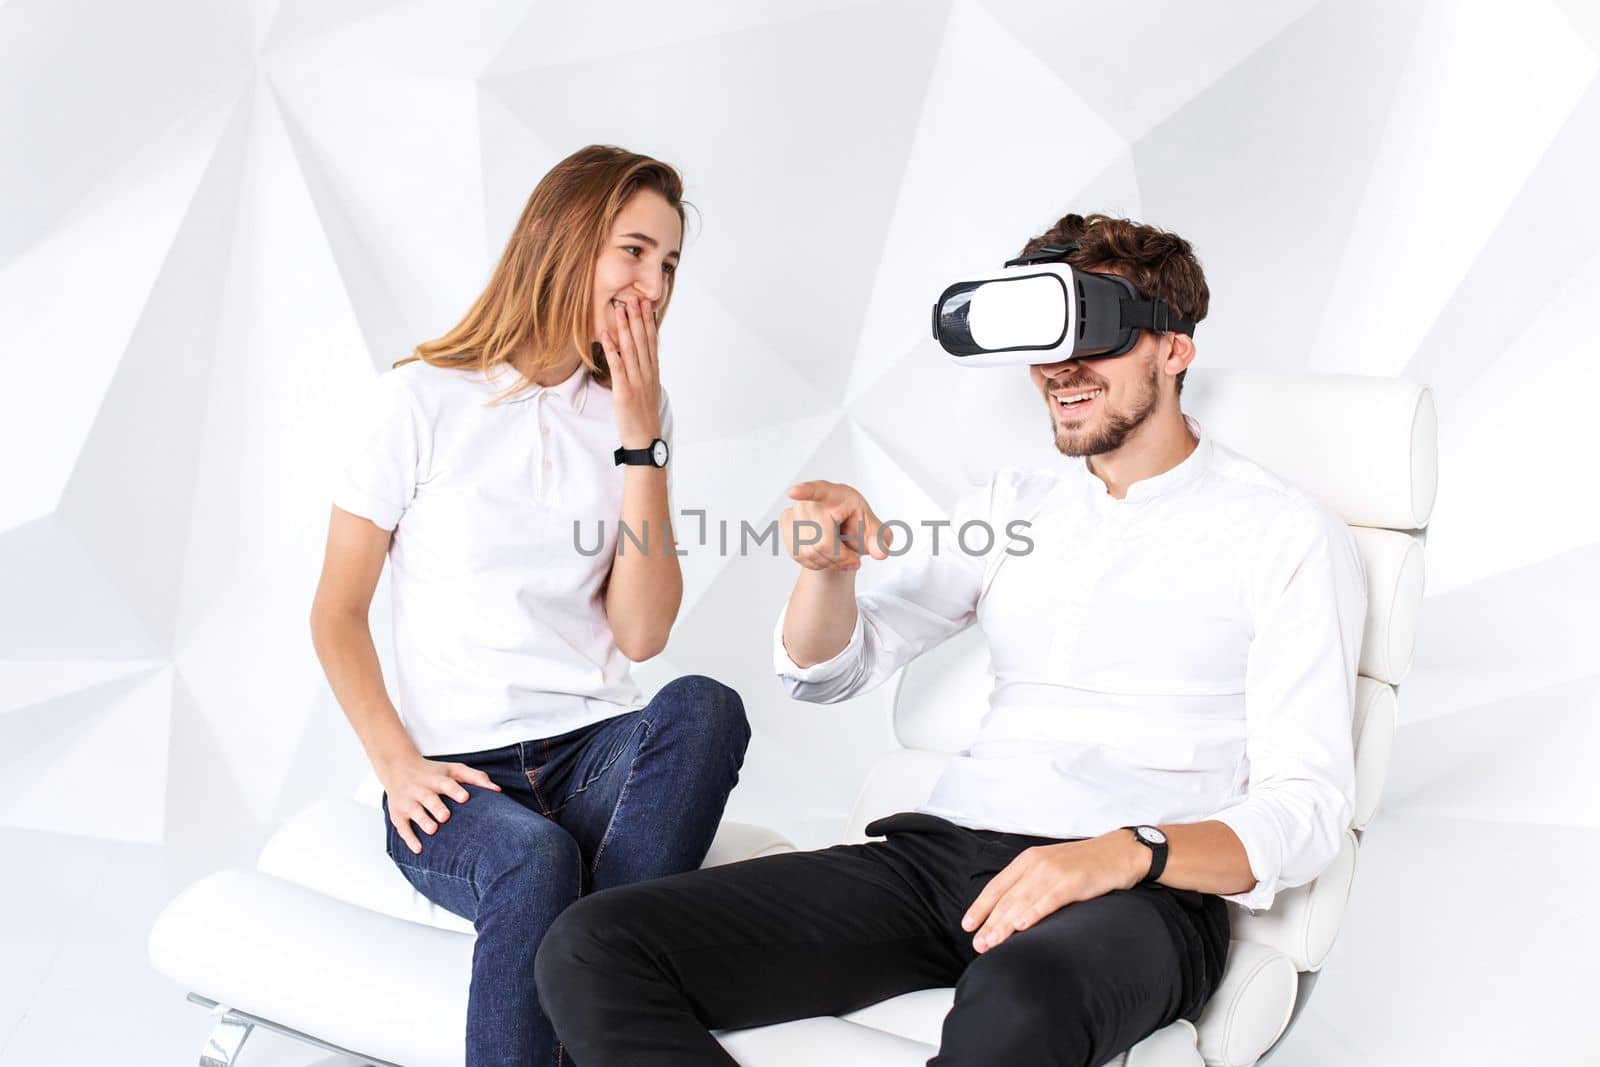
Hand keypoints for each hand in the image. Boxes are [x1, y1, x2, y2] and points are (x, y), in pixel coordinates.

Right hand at [378, 753, 500, 854]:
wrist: (398, 768)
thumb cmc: (433, 772)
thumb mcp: (453, 769)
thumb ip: (475, 778)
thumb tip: (498, 791)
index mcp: (436, 779)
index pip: (446, 783)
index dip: (455, 790)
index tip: (465, 798)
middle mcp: (421, 789)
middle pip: (428, 798)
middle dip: (436, 807)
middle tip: (446, 817)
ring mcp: (408, 802)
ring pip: (414, 812)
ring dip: (423, 821)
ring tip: (433, 830)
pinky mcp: (398, 815)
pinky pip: (401, 828)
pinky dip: (409, 839)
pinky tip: (419, 849)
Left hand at [600, 295, 662, 449]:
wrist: (645, 439)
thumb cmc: (644, 417)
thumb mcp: (648, 391)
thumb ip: (645, 373)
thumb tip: (641, 358)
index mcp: (653, 373)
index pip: (652, 341)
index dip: (648, 322)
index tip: (645, 304)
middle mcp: (647, 374)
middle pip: (642, 341)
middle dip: (637, 318)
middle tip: (632, 298)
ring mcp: (637, 382)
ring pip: (631, 349)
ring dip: (624, 328)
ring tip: (619, 309)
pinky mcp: (624, 391)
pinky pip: (617, 366)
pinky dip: (612, 349)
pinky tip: (607, 335)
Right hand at [781, 480, 894, 571]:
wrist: (841, 533)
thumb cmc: (857, 526)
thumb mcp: (876, 532)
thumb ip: (880, 541)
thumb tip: (880, 553)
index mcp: (837, 495)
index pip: (819, 491)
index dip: (806, 492)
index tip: (793, 492)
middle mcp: (812, 499)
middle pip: (822, 540)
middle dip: (840, 557)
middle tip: (854, 562)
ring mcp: (796, 510)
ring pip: (810, 552)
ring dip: (829, 563)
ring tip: (842, 558)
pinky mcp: (787, 524)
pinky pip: (800, 555)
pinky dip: (816, 563)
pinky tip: (827, 558)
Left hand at [960, 832, 1146, 952]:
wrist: (1120, 851)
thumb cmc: (1085, 864)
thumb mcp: (1051, 868)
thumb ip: (1031, 884)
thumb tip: (1011, 912)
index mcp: (1028, 860)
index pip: (997, 886)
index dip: (981, 906)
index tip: (967, 925)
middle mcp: (1036, 864)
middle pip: (1007, 897)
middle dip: (990, 923)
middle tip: (979, 945)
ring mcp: (1054, 871)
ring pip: (1023, 901)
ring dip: (1005, 925)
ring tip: (992, 943)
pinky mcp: (1073, 881)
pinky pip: (1049, 899)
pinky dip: (1033, 912)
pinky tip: (1022, 925)